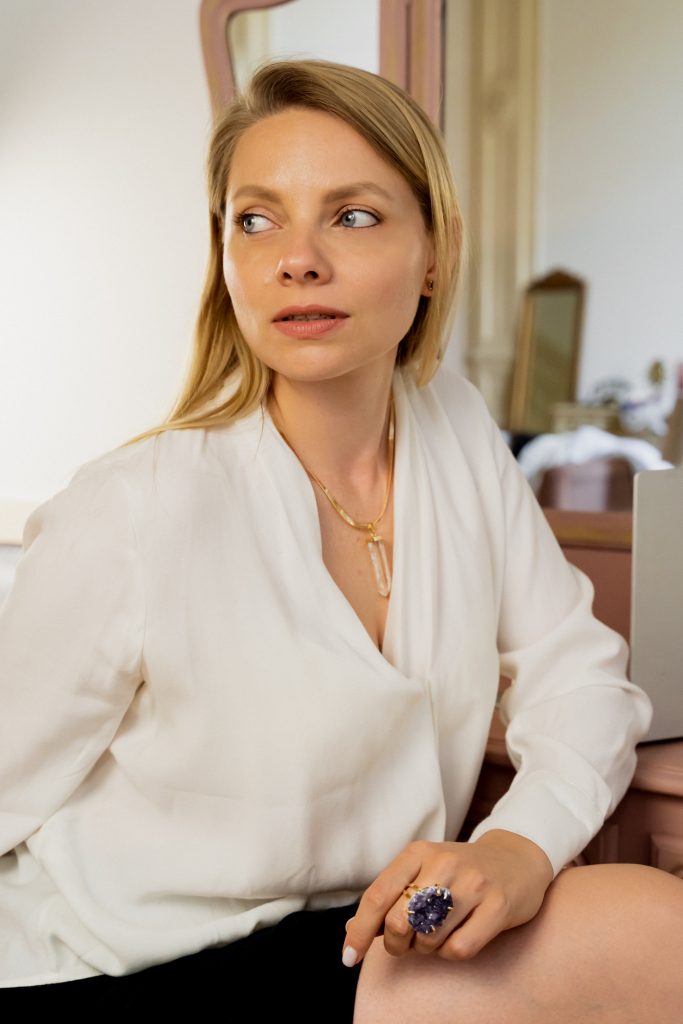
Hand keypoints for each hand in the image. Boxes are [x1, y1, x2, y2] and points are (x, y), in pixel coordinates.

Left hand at [342, 830, 553, 965]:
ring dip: (426, 949)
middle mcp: (443, 864)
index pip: (377, 896)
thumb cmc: (459, 872)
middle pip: (399, 921)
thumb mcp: (423, 871)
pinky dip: (450, 953)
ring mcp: (473, 884)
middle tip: (406, 944)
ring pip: (428, 939)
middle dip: (396, 944)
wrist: (516, 859)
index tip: (349, 956)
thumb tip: (352, 932)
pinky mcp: (498, 906)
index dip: (359, 931)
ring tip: (437, 934)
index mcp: (418, 853)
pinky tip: (458, 937)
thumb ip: (390, 898)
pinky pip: (459, 949)